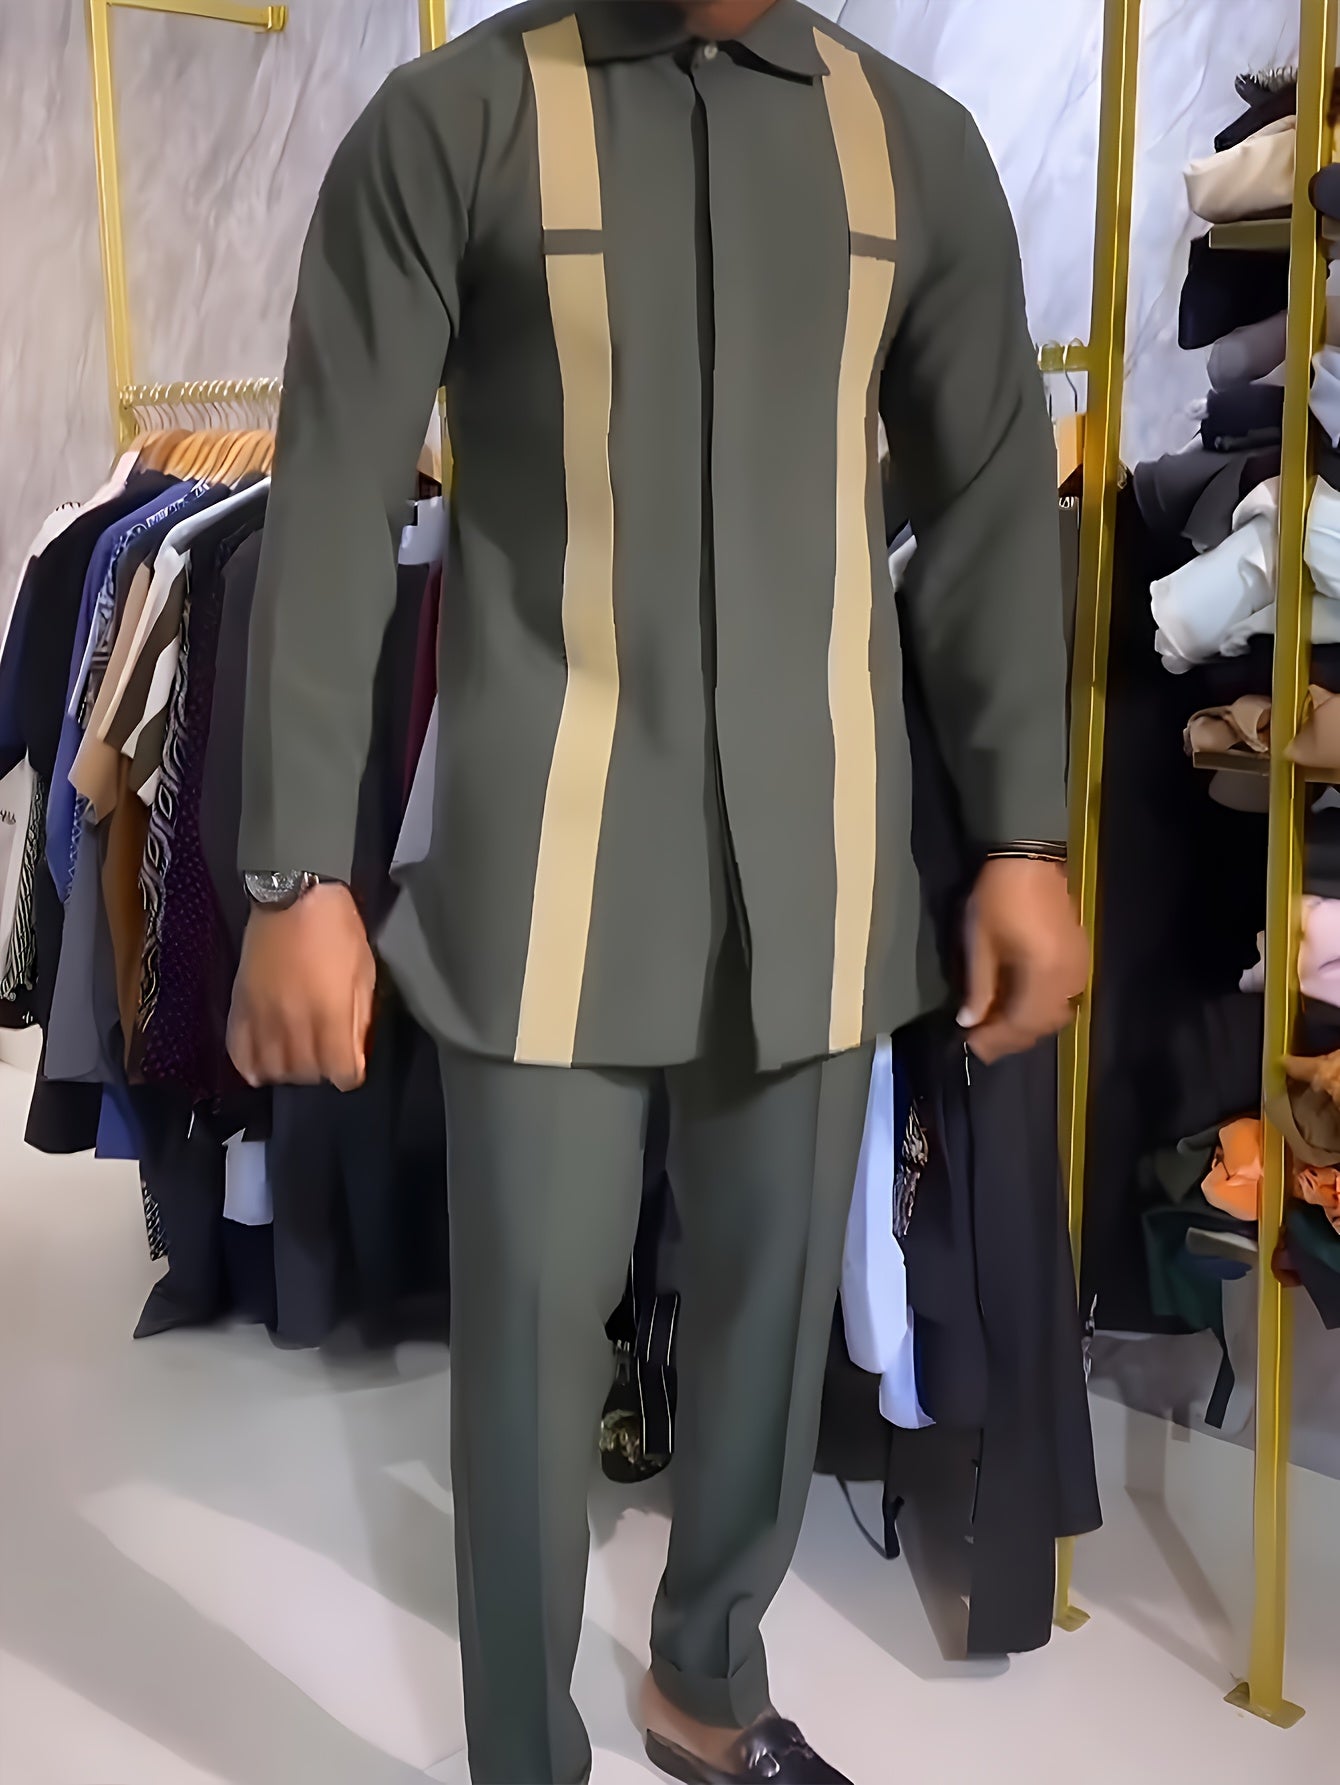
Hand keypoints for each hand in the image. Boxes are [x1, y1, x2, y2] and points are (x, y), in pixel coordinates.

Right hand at [227, 882, 375, 1091]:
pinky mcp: (240, 1007)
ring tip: (297, 1058)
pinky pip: (239, 1052)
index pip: (341, 1072)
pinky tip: (264, 1062)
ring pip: (273, 1070)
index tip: (350, 1066)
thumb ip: (360, 1018)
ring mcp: (263, 1016)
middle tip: (325, 1057)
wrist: (294, 894)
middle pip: (307, 1074)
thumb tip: (355, 1053)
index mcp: (331, 1013)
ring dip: (288, 1071)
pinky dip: (252, 1064)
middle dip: (321, 1071)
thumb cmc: (338, 930)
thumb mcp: (364, 972)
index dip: (349, 1073)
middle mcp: (295, 1022)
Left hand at [958, 858, 1087, 1064]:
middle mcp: (1068, 980)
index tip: (968, 1045)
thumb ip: (978, 987)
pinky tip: (1017, 1004)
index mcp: (1044, 976)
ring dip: (1025, 1025)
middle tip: (980, 1039)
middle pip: (1041, 1025)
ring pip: (1055, 1015)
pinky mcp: (1080, 958)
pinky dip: (1038, 1008)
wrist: (1031, 857)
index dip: (995, 1040)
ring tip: (995, 1025)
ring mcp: (1079, 969)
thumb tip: (969, 1021)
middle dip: (1010, 1038)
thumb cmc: (999, 897)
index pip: (1020, 1025)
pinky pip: (1062, 998)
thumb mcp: (980, 943)